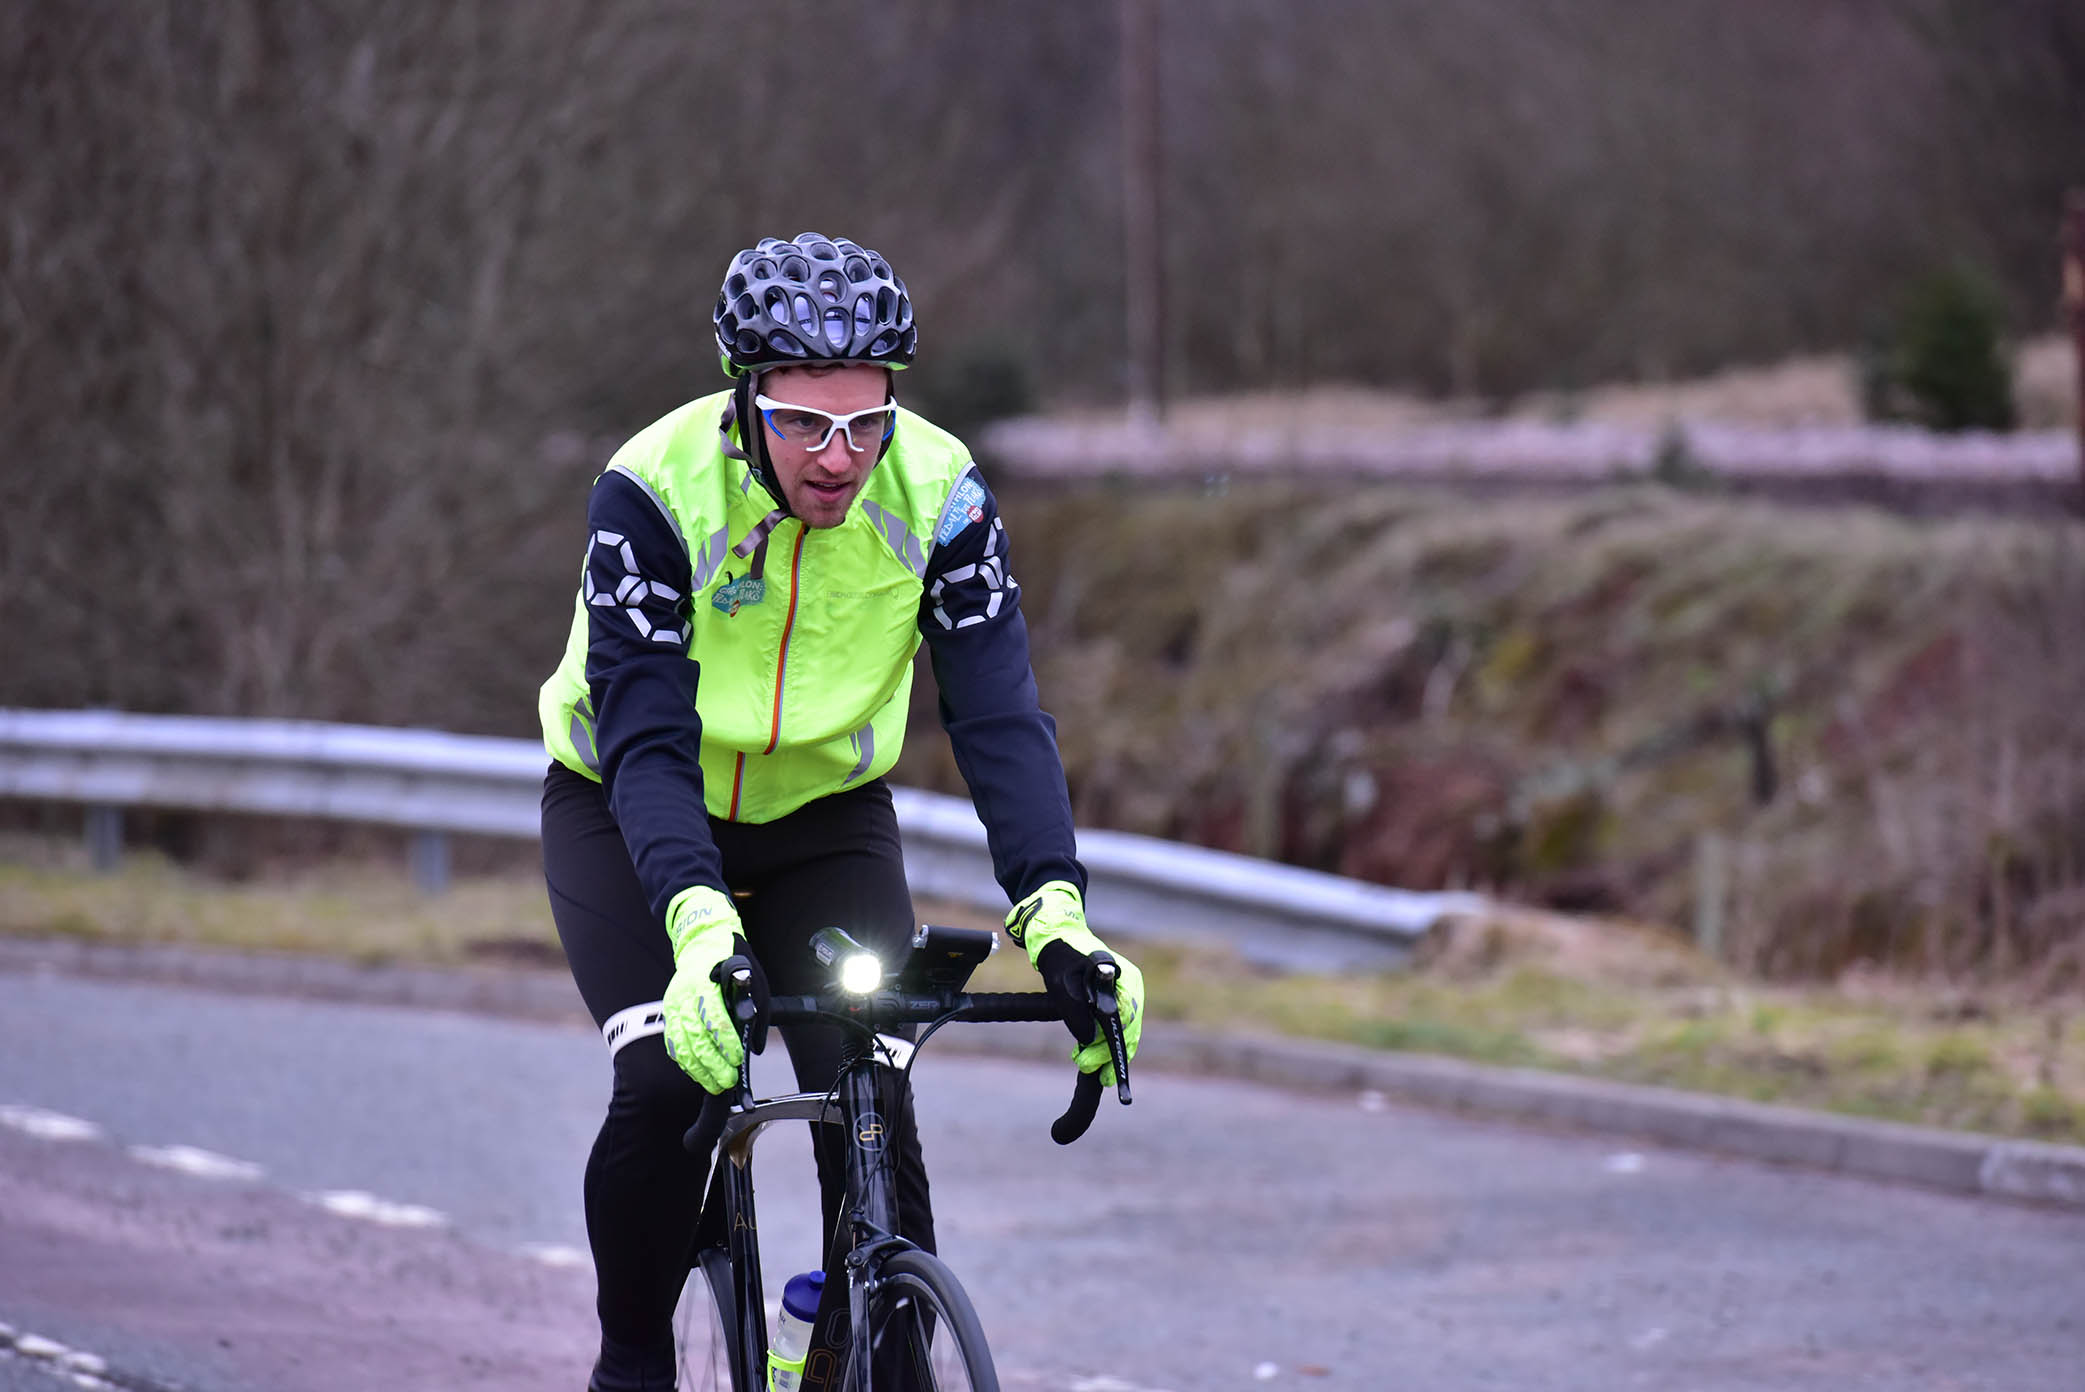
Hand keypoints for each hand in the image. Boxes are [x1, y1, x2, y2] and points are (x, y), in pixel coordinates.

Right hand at [661, 886, 764, 1092]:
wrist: (703, 941)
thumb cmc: (732, 960)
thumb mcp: (753, 977)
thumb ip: (754, 1010)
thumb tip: (753, 1046)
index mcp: (705, 981)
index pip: (714, 1017)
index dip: (726, 1042)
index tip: (737, 1058)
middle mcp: (684, 994)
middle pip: (695, 1036)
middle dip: (712, 1063)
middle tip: (727, 1080)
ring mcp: (673, 1004)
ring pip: (680, 1044)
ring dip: (698, 1069)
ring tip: (714, 1084)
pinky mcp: (669, 1013)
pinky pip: (673, 1043)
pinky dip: (685, 1061)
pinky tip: (697, 1072)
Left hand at [1008, 881, 1144, 1078]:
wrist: (1056, 936)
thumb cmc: (1059, 956)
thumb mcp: (1062, 986)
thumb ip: (1075, 1012)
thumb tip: (1089, 1040)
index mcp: (1123, 978)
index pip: (1127, 1020)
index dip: (1115, 1046)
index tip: (1102, 1067)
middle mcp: (1130, 986)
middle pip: (1129, 1028)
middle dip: (1112, 1054)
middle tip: (1097, 1074)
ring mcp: (1124, 991)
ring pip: (1125, 1029)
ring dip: (1111, 1052)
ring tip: (1097, 1072)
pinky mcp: (1114, 997)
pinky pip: (1117, 1024)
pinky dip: (1109, 1041)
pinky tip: (1097, 1057)